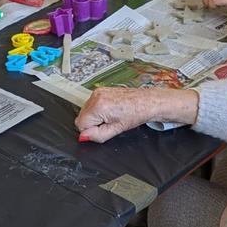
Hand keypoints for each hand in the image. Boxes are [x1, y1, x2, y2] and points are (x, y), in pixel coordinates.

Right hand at [75, 86, 198, 142]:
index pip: (80, 124)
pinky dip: (97, 110)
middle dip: (92, 123)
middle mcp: (96, 97)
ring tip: (111, 116)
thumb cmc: (135, 114)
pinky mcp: (100, 90)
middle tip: (109, 123)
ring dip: (94, 116)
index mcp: (98, 107)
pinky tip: (110, 110)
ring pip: (85, 111)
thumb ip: (97, 136)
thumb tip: (83, 137)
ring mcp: (97, 92)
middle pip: (81, 117)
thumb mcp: (115, 130)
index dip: (91, 130)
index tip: (103, 128)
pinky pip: (90, 104)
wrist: (146, 102)